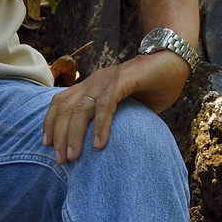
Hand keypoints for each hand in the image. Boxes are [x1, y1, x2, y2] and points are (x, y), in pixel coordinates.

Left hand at [41, 51, 188, 163]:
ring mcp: (106, 79)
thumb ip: (114, 120)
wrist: (174, 62)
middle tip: (60, 159)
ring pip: (80, 108)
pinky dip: (100, 126)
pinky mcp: (122, 81)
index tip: (47, 144)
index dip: (51, 122)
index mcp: (90, 86)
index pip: (60, 102)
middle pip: (65, 108)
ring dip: (74, 134)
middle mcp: (93, 81)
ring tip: (73, 156)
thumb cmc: (151, 87)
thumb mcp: (126, 107)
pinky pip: (105, 105)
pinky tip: (99, 144)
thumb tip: (103, 147)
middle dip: (59, 135)